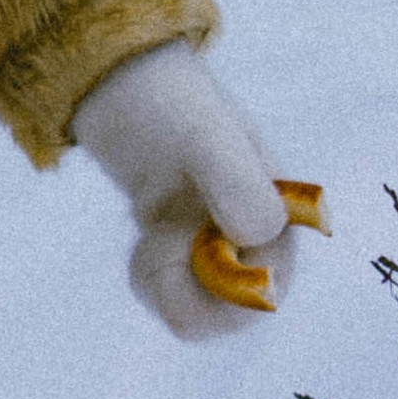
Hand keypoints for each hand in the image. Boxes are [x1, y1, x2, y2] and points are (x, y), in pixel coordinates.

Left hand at [71, 41, 307, 338]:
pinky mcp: (188, 254)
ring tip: (148, 239)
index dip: (226, 292)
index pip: (269, 288)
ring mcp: (221, 248)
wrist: (118, 85)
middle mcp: (258, 237)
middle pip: (234, 314)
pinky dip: (152, 280)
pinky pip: (175, 299)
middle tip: (156, 240)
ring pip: (201, 314)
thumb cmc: (167, 103)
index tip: (184, 252)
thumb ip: (236, 181)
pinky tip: (143, 244)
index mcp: (280, 211)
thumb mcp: (202, 133)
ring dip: (165, 282)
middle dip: (187, 286)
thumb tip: (257, 239)